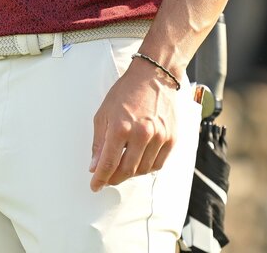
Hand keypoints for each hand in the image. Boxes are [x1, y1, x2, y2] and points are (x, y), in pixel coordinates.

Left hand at [88, 57, 181, 191]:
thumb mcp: (103, 114)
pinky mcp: (172, 139)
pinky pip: (158, 164)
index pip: (109, 163)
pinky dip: (146, 168)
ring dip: (130, 174)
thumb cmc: (124, 94)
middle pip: (127, 170)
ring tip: (120, 169)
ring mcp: (159, 138)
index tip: (94, 186)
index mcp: (120, 128)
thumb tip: (94, 166)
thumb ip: (99, 142)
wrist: (153, 79)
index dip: (100, 178)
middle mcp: (142, 135)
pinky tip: (138, 163)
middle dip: (114, 178)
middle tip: (106, 180)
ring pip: (143, 170)